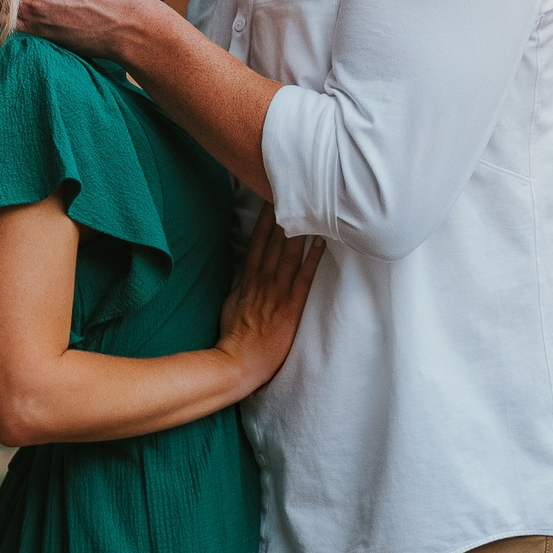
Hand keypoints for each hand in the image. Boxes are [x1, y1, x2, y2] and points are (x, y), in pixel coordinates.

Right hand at [217, 209, 324, 391]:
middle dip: (284, 215)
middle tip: (293, 191)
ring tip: (311, 208)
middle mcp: (262, 280)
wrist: (239, 361)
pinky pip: (304, 277)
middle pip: (275, 241)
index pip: (257, 241)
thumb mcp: (231, 301)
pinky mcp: (291, 306)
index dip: (265, 219)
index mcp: (247, 277)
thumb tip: (243, 263)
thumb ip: (239, 280)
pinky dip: (313, 258)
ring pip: (290, 254)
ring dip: (300, 230)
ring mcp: (278, 292)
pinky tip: (321, 242)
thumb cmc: (234, 334)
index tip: (270, 198)